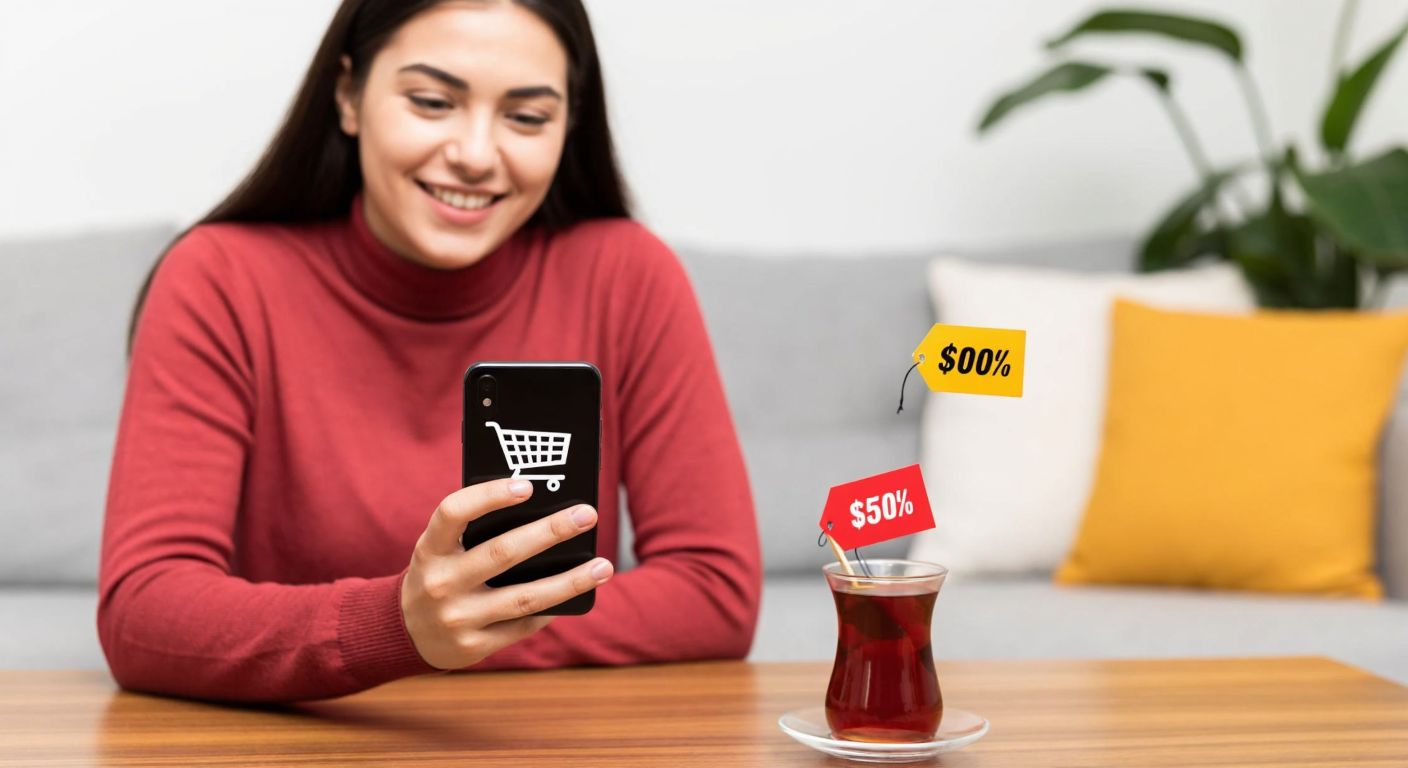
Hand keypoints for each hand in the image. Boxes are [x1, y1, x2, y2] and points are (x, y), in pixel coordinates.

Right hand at [400, 477, 612, 669]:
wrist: (405, 633)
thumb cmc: (439, 573)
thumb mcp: (441, 549)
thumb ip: (475, 531)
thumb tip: (544, 510)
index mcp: (429, 549)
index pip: (454, 513)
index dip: (489, 495)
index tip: (527, 485)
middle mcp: (441, 583)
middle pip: (503, 553)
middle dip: (550, 532)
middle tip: (588, 515)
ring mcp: (457, 618)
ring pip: (525, 597)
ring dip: (570, 581)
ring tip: (604, 566)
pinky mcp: (474, 646)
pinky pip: (523, 624)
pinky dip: (553, 608)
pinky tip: (577, 593)